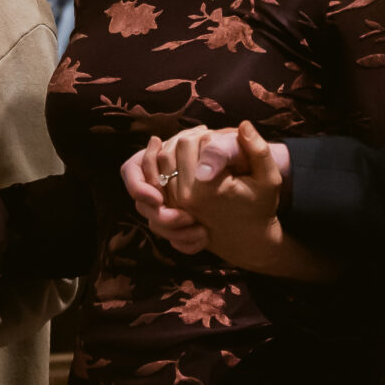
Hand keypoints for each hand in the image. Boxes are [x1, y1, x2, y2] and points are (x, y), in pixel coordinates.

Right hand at [121, 130, 234, 253]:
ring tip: (202, 231)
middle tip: (187, 218)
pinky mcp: (178, 222)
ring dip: (174, 231)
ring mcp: (167, 203)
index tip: (159, 198)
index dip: (138, 186)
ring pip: (154, 222)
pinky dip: (185, 241)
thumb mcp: (234, 152)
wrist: (254, 184)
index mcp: (163, 156)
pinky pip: (170, 237)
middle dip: (161, 214)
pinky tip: (204, 240)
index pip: (129, 169)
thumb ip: (217, 148)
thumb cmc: (243, 162)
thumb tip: (202, 143)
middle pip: (141, 202)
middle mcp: (159, 180)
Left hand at [157, 123, 329, 279]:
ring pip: (164, 157)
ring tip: (199, 145)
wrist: (246, 237)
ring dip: (179, 145)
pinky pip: (158, 172)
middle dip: (193, 137)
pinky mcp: (170, 204)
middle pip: (178, 146)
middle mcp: (186, 196)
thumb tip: (244, 125)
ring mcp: (174, 201)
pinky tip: (186, 156)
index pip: (196, 142)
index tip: (224, 140)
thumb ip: (259, 151)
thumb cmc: (259, 206)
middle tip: (209, 138)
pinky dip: (168, 159)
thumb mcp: (269, 179)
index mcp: (208, 189)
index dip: (210, 135)